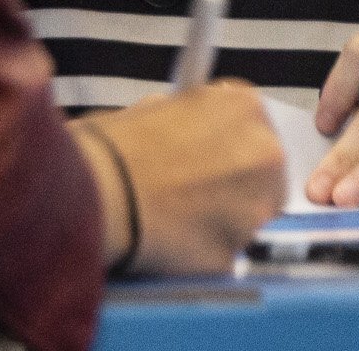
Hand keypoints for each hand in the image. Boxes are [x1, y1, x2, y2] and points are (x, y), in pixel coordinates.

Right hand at [72, 83, 282, 277]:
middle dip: (235, 182)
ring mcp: (254, 208)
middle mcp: (264, 153)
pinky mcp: (235, 252)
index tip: (212, 153)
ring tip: (177, 216)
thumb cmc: (113, 146)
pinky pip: (224, 252)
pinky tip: (172, 240)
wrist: (95, 192)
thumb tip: (188, 128)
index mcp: (245, 106)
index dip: (227, 141)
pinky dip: (203, 251)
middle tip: (194, 189)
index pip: (253, 125)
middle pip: (263, 172)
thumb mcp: (154, 106)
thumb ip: (187, 116)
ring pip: (248, 216)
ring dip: (222, 218)